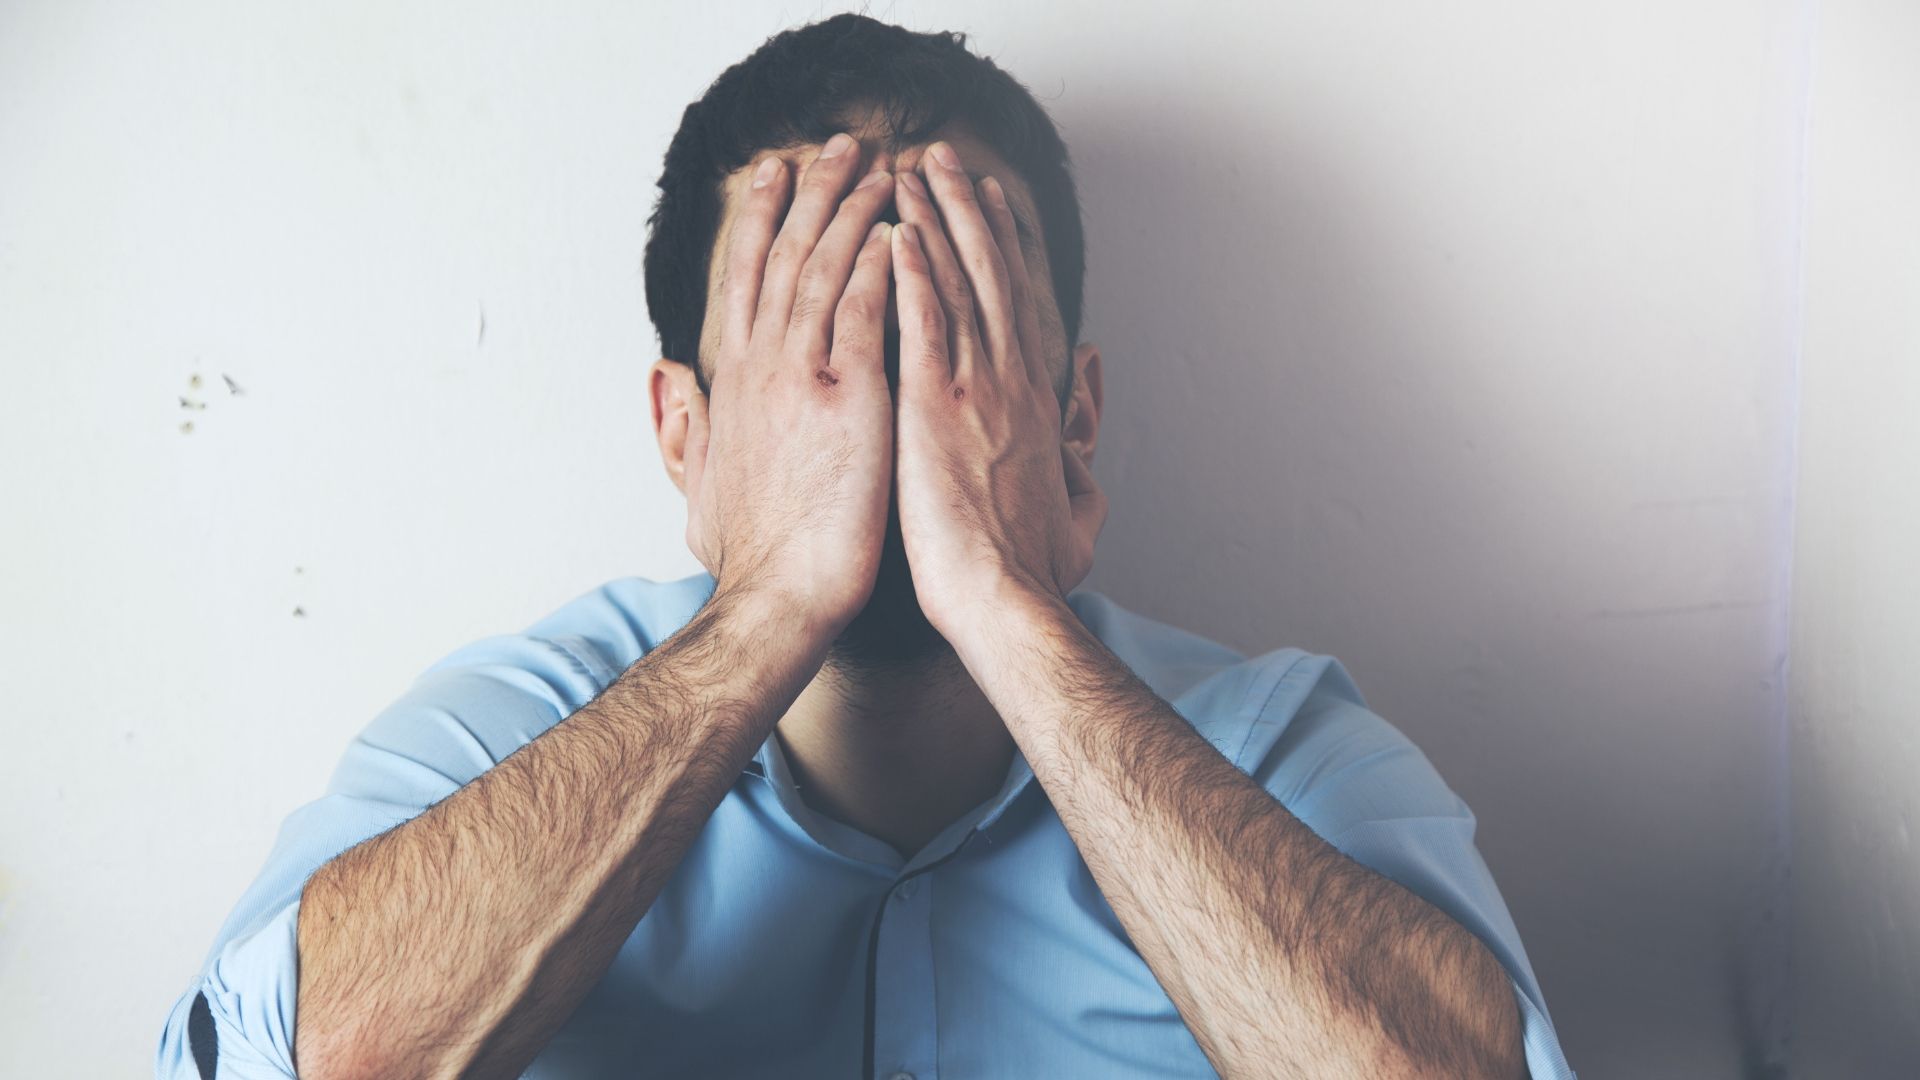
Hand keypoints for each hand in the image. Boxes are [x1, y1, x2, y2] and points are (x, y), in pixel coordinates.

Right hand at [683, 134, 897, 634]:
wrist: (779, 597)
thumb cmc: (751, 557)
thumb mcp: (698, 482)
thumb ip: (685, 422)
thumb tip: (668, 377)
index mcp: (733, 384)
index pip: (745, 281)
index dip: (761, 222)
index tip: (775, 177)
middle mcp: (762, 368)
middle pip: (783, 257)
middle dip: (810, 194)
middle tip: (835, 147)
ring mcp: (803, 377)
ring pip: (823, 269)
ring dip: (850, 210)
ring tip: (875, 165)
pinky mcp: (848, 398)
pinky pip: (863, 311)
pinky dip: (878, 264)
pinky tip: (896, 226)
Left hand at [888, 141, 1106, 638]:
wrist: (1006, 601)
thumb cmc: (1036, 572)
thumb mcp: (1080, 510)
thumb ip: (1080, 459)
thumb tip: (1085, 431)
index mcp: (1037, 401)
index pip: (1018, 306)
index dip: (1005, 249)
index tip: (991, 205)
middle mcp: (1010, 380)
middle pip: (992, 274)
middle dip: (969, 210)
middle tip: (948, 159)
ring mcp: (975, 387)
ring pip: (959, 281)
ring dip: (938, 218)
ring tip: (918, 169)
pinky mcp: (935, 404)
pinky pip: (925, 320)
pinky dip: (916, 270)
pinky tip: (901, 227)